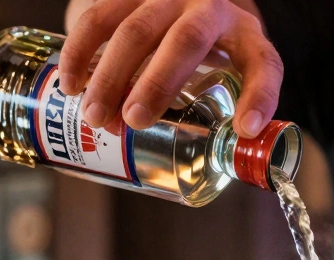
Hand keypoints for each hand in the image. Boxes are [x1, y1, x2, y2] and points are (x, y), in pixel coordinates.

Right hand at [58, 0, 281, 137]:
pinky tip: (70, 84)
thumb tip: (219, 168)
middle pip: (188, 40)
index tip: (243, 129)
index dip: (258, 96)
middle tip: (134, 120)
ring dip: (111, 75)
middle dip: (158, 82)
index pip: (264, 63)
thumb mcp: (226, 73)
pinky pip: (100, 16)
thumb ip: (221, 111)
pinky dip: (80, 51)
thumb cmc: (205, 52)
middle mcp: (209, 8)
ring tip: (95, 117)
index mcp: (245, 35)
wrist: (179, 1)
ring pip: (137, 29)